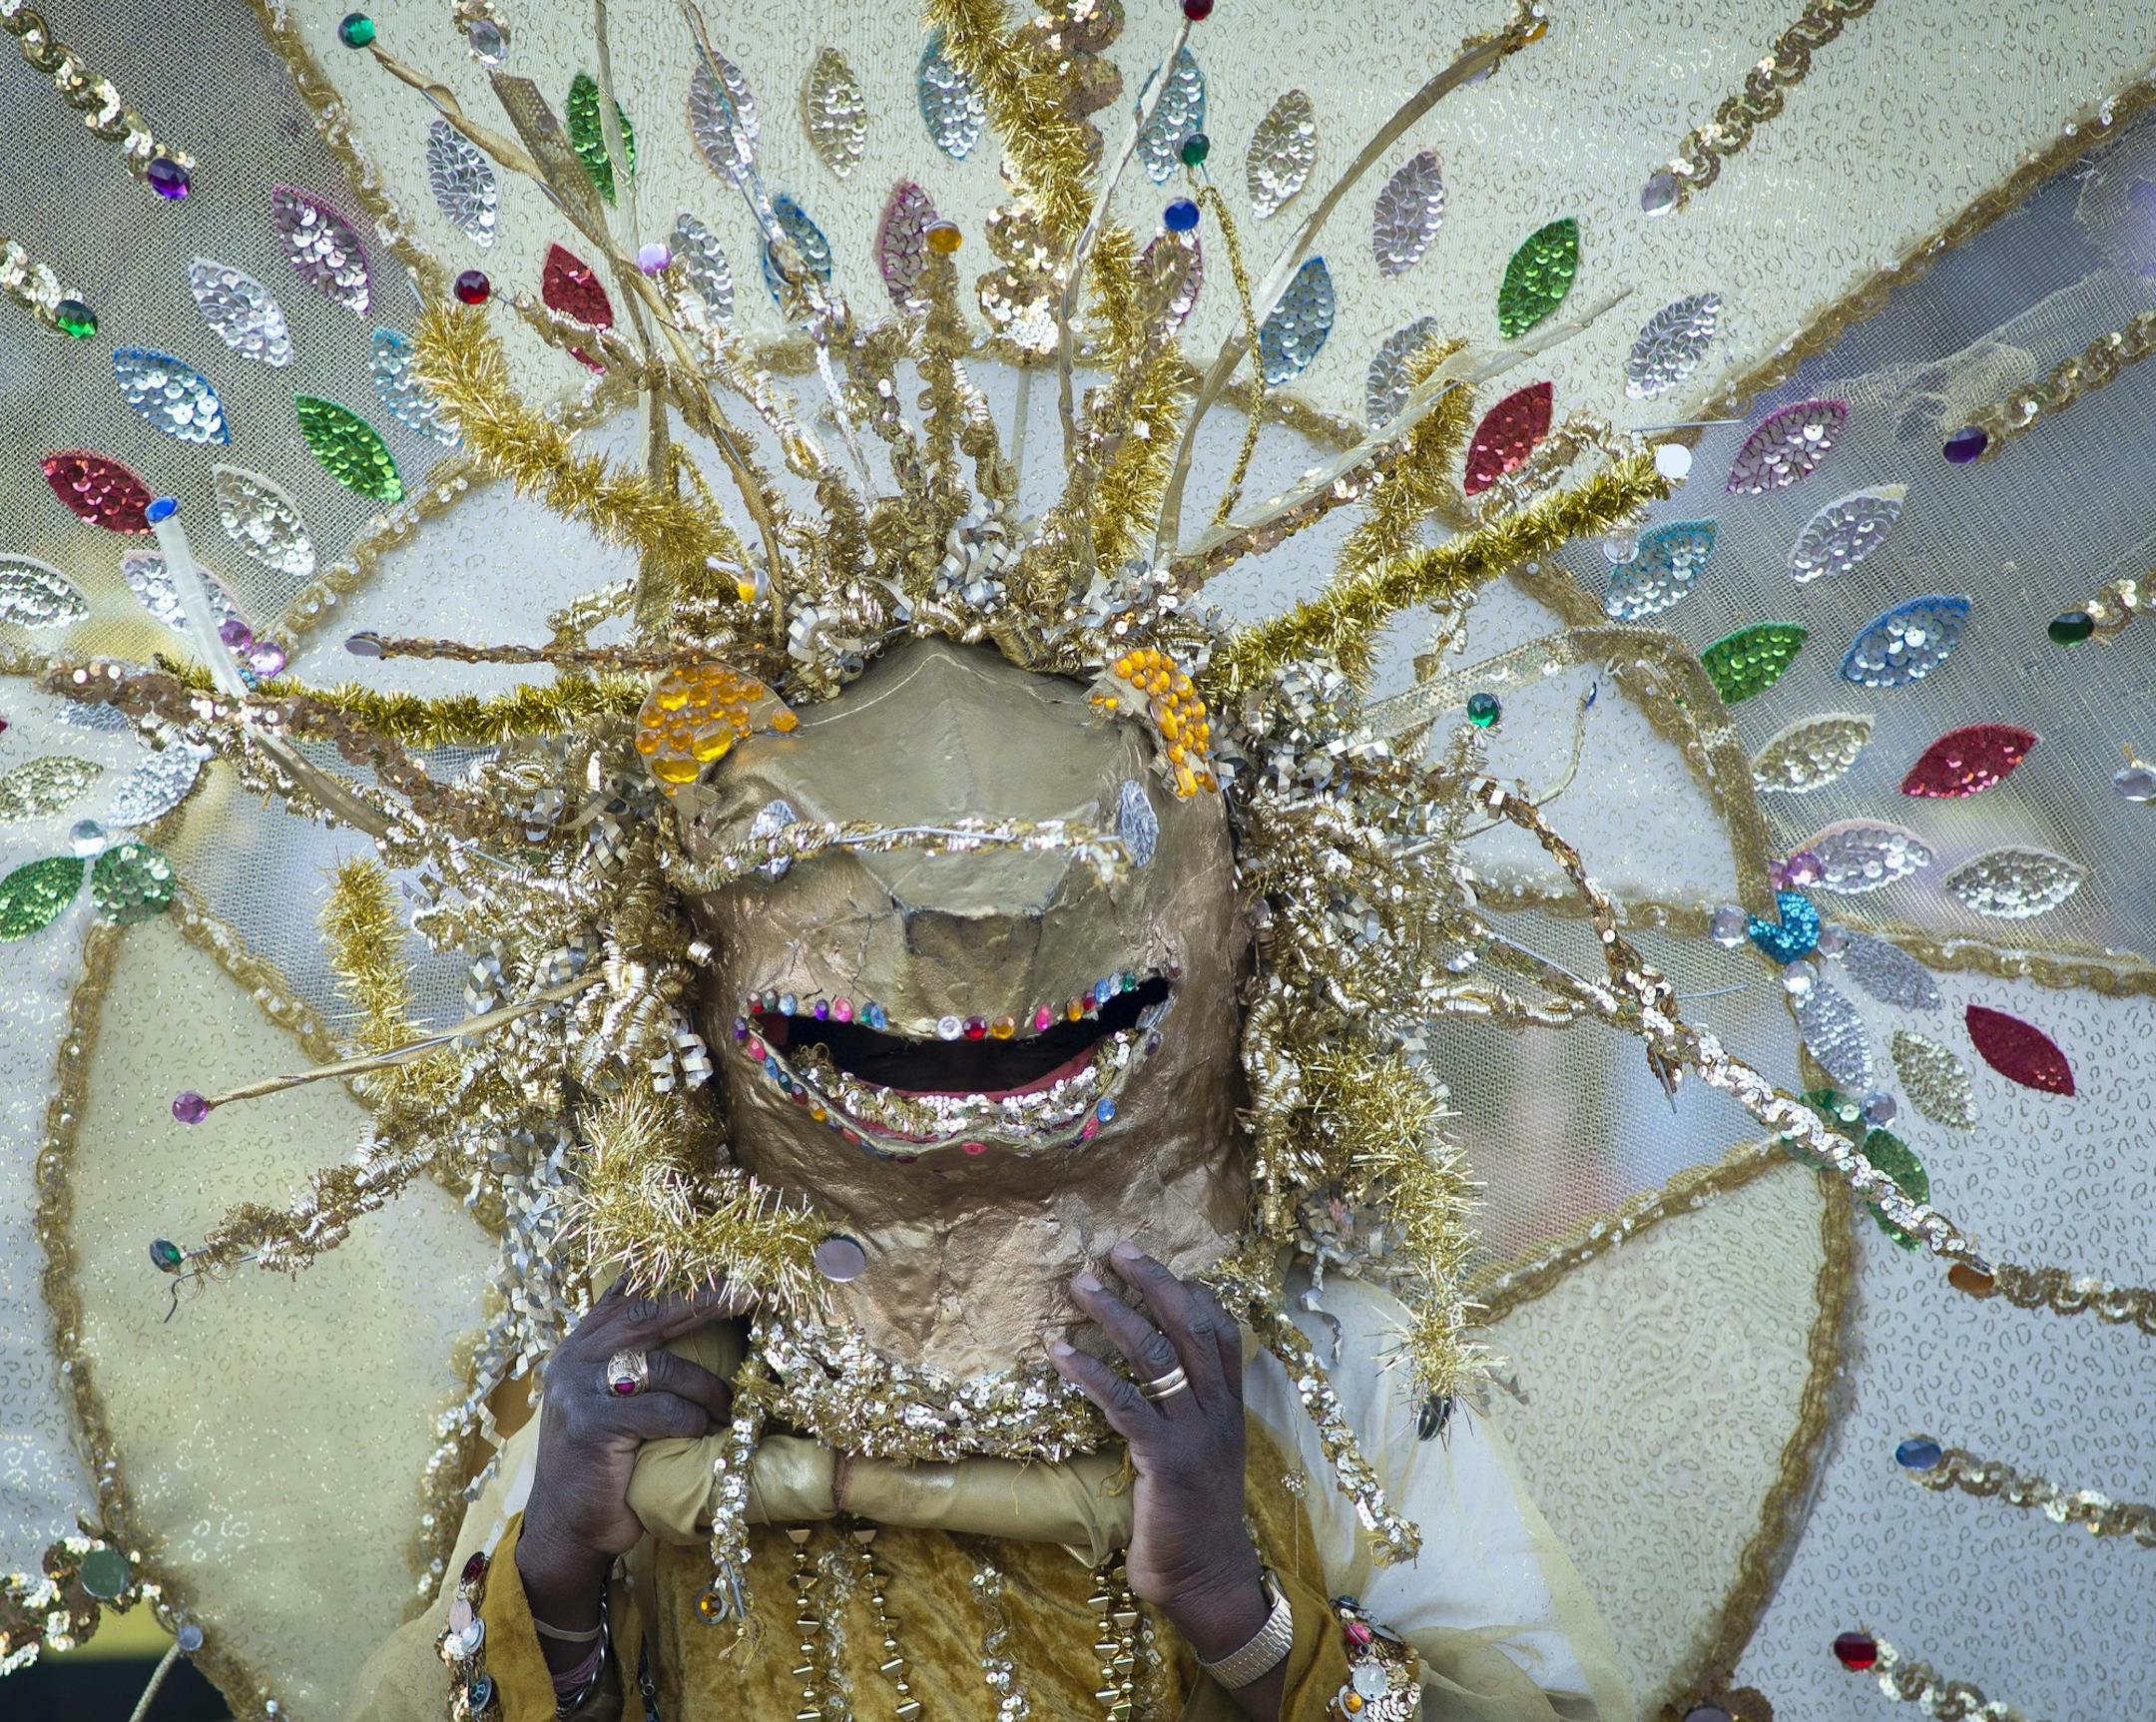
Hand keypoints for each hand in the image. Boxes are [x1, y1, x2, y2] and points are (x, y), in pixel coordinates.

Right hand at [514, 1280, 741, 1656]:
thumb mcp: (615, 1395)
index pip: (630, 1288)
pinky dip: (692, 1421)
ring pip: (664, 1366)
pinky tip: (703, 1434)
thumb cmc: (608, 1457)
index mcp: (584, 1340)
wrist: (568, 1525)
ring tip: (730, 1407)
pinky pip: (662, 1411)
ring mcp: (580, 1388)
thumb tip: (706, 1311)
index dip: (676, 1269)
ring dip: (709, 1388)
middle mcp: (576, 1355)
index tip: (725, 1257)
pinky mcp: (592, 1425)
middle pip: (650, 1310)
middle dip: (705, 1297)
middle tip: (750, 1290)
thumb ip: (639, 1356)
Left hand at [1050, 1243, 1281, 1717]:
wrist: (1208, 1580)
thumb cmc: (1196, 1519)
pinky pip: (1124, 1402)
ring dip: (1115, 1313)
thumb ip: (1185, 1415)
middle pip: (1191, 1325)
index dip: (1192, 1291)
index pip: (1221, 1330)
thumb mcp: (1203, 1455)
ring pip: (1157, 1354)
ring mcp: (1194, 1433)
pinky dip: (1089, 1370)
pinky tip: (1059, 1351)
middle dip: (1153, 1281)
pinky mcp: (1164, 1459)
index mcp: (1227, 1407)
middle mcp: (1217, 1411)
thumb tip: (1151, 1383)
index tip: (1157, 1264)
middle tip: (1116, 1250)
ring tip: (1079, 1285)